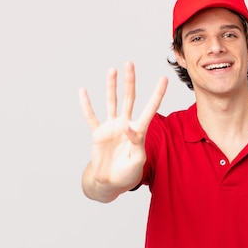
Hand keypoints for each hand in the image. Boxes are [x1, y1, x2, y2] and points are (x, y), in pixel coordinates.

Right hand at [79, 62, 167, 197]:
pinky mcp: (98, 133)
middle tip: (129, 64)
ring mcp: (111, 127)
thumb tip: (127, 126)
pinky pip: (91, 117)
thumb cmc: (128, 174)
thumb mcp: (137, 160)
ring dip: (111, 86)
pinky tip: (83, 92)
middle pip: (129, 98)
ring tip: (112, 70)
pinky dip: (86, 105)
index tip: (164, 79)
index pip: (150, 109)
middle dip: (130, 81)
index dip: (157, 94)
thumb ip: (136, 142)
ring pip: (112, 102)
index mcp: (139, 131)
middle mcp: (125, 124)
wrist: (110, 183)